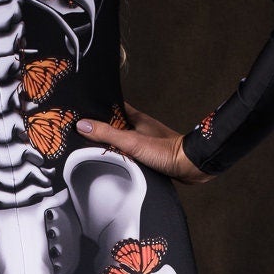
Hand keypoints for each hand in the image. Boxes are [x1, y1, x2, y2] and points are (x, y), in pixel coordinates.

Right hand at [74, 101, 213, 183]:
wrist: (190, 166)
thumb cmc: (167, 151)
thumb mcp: (131, 141)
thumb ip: (107, 133)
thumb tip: (82, 125)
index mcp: (136, 118)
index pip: (113, 107)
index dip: (98, 108)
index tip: (83, 111)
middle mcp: (140, 127)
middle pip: (115, 125)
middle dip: (101, 129)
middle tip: (83, 133)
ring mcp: (145, 141)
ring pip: (122, 140)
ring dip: (112, 144)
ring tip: (94, 149)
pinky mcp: (150, 155)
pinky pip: (130, 153)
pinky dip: (122, 157)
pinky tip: (114, 164)